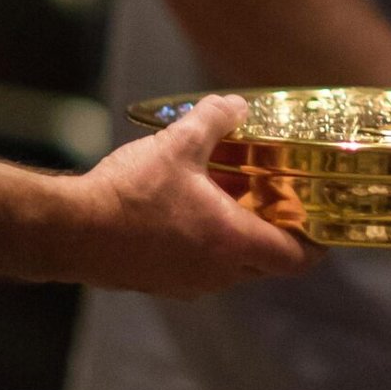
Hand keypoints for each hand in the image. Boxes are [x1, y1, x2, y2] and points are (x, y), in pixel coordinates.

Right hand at [54, 93, 318, 296]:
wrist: (69, 231)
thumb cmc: (128, 193)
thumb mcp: (177, 144)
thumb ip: (215, 120)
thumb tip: (237, 105)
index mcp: (233, 243)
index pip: (296, 258)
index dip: (316, 242)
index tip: (321, 221)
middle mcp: (217, 273)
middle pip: (265, 259)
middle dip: (274, 229)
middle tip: (273, 195)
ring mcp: (186, 284)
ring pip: (230, 262)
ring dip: (236, 232)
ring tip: (227, 191)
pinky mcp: (160, 283)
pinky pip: (199, 265)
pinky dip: (206, 241)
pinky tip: (187, 205)